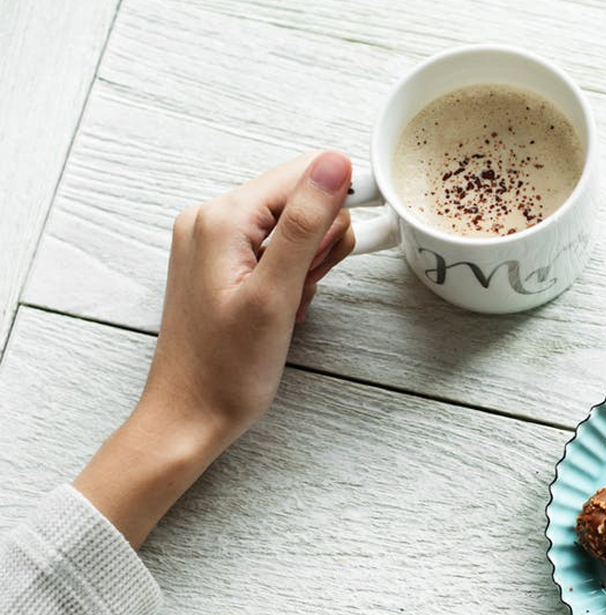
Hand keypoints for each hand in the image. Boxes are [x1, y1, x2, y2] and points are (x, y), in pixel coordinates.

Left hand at [74, 152, 354, 547]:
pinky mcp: (221, 262)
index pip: (304, 174)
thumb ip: (306, 223)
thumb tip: (335, 164)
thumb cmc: (226, 371)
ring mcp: (214, 240)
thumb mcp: (275, 294)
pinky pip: (275, 248)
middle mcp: (211, 218)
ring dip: (307, 263)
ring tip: (290, 302)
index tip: (373, 228)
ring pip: (293, 225)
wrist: (189, 417)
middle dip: (321, 243)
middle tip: (304, 287)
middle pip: (300, 198)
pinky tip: (282, 306)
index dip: (344, 199)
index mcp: (222, 218)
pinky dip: (291, 275)